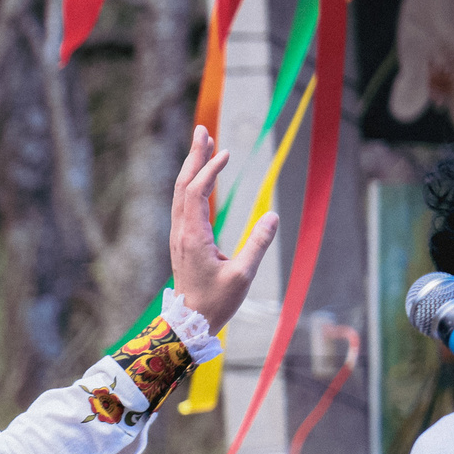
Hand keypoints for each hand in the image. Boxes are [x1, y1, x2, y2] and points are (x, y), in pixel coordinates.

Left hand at [170, 125, 280, 332]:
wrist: (190, 322)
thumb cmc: (216, 302)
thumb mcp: (243, 274)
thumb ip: (258, 244)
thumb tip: (274, 216)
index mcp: (193, 236)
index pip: (196, 192)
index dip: (209, 170)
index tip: (226, 152)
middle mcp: (181, 232)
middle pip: (183, 185)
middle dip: (194, 157)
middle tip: (202, 131)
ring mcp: (180, 235)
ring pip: (181, 194)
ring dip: (191, 168)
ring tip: (203, 144)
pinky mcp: (183, 241)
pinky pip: (184, 205)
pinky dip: (192, 185)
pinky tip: (201, 176)